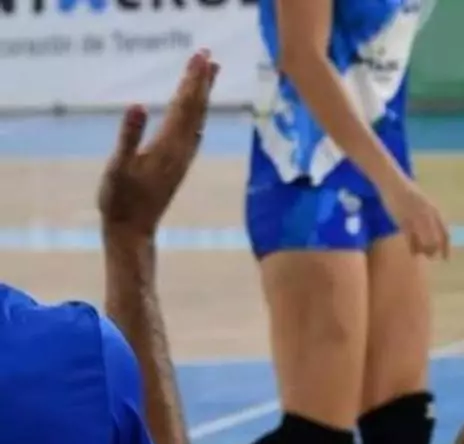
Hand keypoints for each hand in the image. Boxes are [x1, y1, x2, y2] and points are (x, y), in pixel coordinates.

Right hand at [98, 49, 218, 242]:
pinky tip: (198, 112)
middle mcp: (181, 150)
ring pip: (197, 119)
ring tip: (209, 75)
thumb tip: (137, 106)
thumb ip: (128, 136)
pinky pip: (192, 132)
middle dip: (202, 81)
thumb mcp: (117, 167)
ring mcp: (182, 158)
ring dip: (202, 95)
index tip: (200, 57)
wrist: (133, 231)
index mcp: (168, 146)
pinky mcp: (178, 165)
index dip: (192, 79)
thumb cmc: (120, 200)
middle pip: (196, 108)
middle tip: (209, 55)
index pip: (184, 104)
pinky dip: (197, 114)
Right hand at [380, 175, 450, 258]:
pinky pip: (410, 238)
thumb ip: (431, 215)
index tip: (446, 258)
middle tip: (431, 257)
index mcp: (435, 210)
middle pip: (435, 240)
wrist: (394, 183)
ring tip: (421, 254)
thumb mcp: (425, 203)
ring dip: (423, 250)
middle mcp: (428, 216)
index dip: (446, 247)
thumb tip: (436, 231)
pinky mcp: (403, 220)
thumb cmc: (408, 192)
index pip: (445, 233)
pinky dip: (412, 247)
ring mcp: (416, 218)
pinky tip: (412, 253)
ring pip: (423, 241)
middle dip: (434, 250)